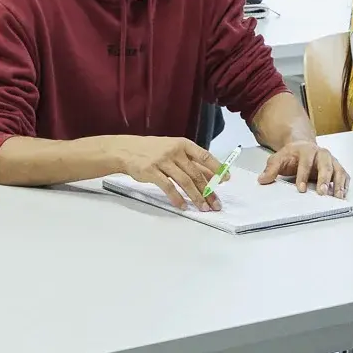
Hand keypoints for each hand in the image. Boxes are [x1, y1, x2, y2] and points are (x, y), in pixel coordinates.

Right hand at [108, 135, 223, 209]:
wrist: (126, 150)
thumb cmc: (153, 151)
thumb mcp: (174, 150)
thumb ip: (192, 162)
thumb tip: (213, 175)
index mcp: (183, 144)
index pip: (205, 156)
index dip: (217, 168)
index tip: (226, 180)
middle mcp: (174, 151)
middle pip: (196, 173)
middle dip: (208, 191)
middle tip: (215, 204)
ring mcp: (163, 161)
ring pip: (184, 182)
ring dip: (196, 197)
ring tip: (203, 208)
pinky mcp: (151, 172)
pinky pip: (168, 188)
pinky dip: (177, 198)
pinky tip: (183, 206)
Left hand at [257, 139, 349, 196]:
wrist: (303, 147)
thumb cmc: (291, 155)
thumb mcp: (278, 158)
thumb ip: (271, 168)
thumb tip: (262, 180)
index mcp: (306, 150)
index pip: (305, 162)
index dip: (303, 176)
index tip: (300, 189)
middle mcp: (321, 153)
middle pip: (326, 165)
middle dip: (324, 179)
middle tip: (322, 193)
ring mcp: (331, 160)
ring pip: (338, 170)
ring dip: (338, 184)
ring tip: (337, 197)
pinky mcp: (337, 167)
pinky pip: (344, 175)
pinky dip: (344, 185)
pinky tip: (342, 195)